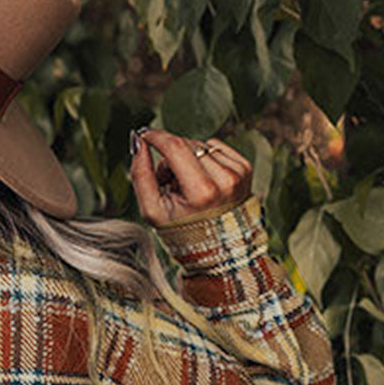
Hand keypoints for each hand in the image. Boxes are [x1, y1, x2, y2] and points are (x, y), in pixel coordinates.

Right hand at [130, 128, 253, 228]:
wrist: (218, 249)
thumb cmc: (182, 232)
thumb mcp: (153, 211)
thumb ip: (141, 175)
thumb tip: (138, 142)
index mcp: (202, 192)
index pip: (175, 147)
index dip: (157, 137)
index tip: (145, 135)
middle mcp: (224, 180)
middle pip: (187, 145)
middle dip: (170, 157)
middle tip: (168, 183)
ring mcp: (237, 173)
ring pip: (201, 145)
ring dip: (188, 158)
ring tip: (187, 186)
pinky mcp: (245, 169)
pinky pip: (216, 148)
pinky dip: (205, 159)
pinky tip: (203, 180)